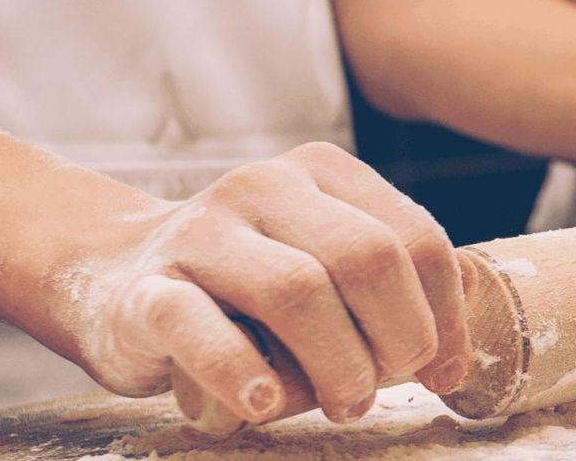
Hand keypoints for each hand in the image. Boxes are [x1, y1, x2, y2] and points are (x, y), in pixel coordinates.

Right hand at [50, 143, 469, 425]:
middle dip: (398, 336)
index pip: (416, 237)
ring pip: (298, 290)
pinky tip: (265, 403)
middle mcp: (263, 187)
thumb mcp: (324, 264)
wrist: (111, 275)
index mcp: (321, 173)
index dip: (443, 313)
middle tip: (387, 385)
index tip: (443, 368)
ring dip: (337, 363)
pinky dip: (242, 372)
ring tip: (344, 402)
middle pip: (368, 258)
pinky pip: (200, 327)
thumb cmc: (244, 286)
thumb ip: (392, 285)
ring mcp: (200, 233)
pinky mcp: (145, 290)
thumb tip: (464, 332)